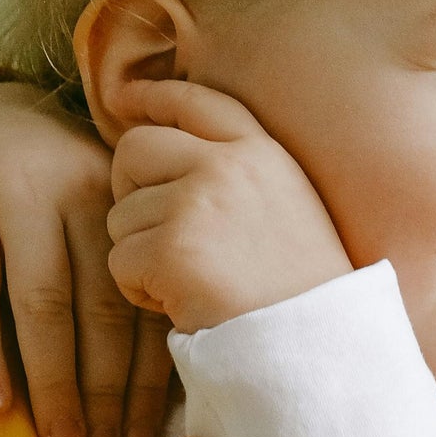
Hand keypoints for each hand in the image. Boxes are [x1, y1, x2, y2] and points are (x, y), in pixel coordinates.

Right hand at [0, 81, 172, 436]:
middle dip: (105, 386)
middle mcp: (82, 198)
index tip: (148, 429)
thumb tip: (170, 374)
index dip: (149, 369)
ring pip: (42, 304)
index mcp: (131, 201)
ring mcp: (18, 200)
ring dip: (53, 380)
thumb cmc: (65, 185)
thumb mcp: (111, 208)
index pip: (146, 296)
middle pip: (101, 306)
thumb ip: (136, 268)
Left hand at [105, 79, 352, 333]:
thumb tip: (166, 156)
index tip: (123, 98)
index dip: (154, 95)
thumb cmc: (301, 287)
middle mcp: (229, 165)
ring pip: (122, 216)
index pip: (198, 100)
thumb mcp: (288, 205)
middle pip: (135, 148)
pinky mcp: (171, 250)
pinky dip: (139, 290)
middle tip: (152, 230)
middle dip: (128, 189)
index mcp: (264, 152)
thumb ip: (238, 172)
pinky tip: (181, 302)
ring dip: (141, 253)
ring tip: (190, 279)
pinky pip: (120, 262)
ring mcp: (198, 204)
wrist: (315, 340)